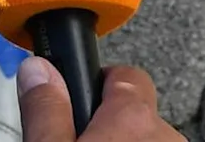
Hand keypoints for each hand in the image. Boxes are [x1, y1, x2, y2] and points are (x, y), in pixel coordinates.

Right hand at [20, 59, 182, 141]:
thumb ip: (45, 109)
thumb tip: (38, 69)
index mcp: (133, 118)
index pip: (126, 75)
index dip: (98, 83)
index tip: (78, 100)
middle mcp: (167, 135)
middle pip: (137, 112)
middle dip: (111, 123)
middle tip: (81, 140)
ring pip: (149, 139)